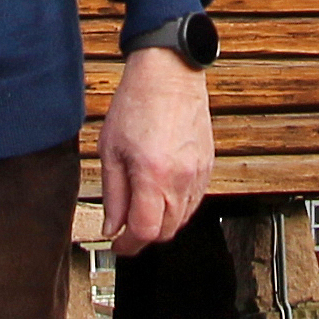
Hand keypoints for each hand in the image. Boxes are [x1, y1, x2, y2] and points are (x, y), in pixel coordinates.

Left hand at [99, 47, 211, 256]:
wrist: (169, 73)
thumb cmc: (138, 102)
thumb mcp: (111, 150)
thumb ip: (113, 194)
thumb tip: (112, 226)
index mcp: (153, 175)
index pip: (145, 232)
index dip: (128, 246)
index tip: (118, 245)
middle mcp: (181, 178)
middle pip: (166, 231)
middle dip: (144, 236)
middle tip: (125, 228)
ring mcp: (198, 173)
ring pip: (182, 219)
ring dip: (161, 222)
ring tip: (142, 208)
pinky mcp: (207, 165)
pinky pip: (194, 201)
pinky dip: (177, 207)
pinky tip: (161, 194)